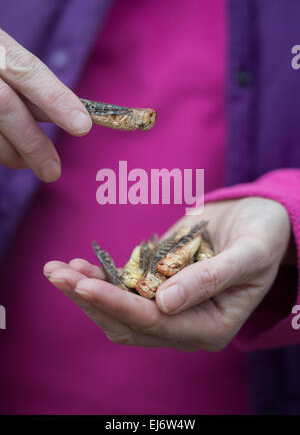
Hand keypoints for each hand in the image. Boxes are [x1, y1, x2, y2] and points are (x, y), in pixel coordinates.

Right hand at [0, 29, 91, 180]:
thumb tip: (76, 118)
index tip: (82, 126)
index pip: (27, 70)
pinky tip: (13, 156)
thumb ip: (32, 85)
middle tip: (52, 172)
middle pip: (5, 105)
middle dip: (33, 143)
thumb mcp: (8, 60)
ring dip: (14, 153)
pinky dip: (1, 151)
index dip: (56, 99)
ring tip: (35, 165)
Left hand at [44, 197, 290, 351]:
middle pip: (128, 322)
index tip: (85, 284)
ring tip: (56, 270)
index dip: (118, 304)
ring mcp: (170, 306)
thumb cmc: (264, 236)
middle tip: (56, 275)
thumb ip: (212, 280)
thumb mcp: (248, 254)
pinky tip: (78, 265)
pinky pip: (124, 289)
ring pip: (119, 310)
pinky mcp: (159, 285)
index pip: (156, 323)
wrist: (261, 220)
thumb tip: (165, 304)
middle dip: (91, 299)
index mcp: (211, 327)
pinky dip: (101, 278)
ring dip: (87, 291)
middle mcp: (186, 324)